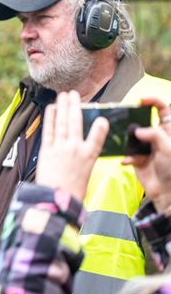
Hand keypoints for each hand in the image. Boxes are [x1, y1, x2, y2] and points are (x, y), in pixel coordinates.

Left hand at [35, 90, 108, 202]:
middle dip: (75, 106)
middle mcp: (75, 149)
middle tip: (74, 94)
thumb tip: (80, 146)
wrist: (56, 199)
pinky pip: (48, 130)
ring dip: (62, 106)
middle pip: (76, 122)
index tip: (101, 118)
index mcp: (89, 156)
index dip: (100, 125)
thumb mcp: (86, 173)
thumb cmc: (72, 191)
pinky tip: (50, 108)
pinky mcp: (46, 150)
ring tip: (63, 95)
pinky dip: (49, 118)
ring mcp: (60, 148)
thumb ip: (84, 157)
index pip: (98, 136)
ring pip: (62, 122)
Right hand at [123, 96, 170, 213]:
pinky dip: (126, 157)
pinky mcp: (136, 158)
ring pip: (131, 136)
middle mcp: (156, 137)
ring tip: (128, 146)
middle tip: (126, 120)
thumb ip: (155, 136)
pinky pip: (126, 153)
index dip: (153, 101)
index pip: (162, 110)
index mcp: (168, 131)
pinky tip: (129, 161)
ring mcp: (145, 147)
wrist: (166, 193)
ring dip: (128, 141)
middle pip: (143, 121)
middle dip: (134, 120)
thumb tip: (138, 130)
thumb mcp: (168, 149)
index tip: (141, 100)